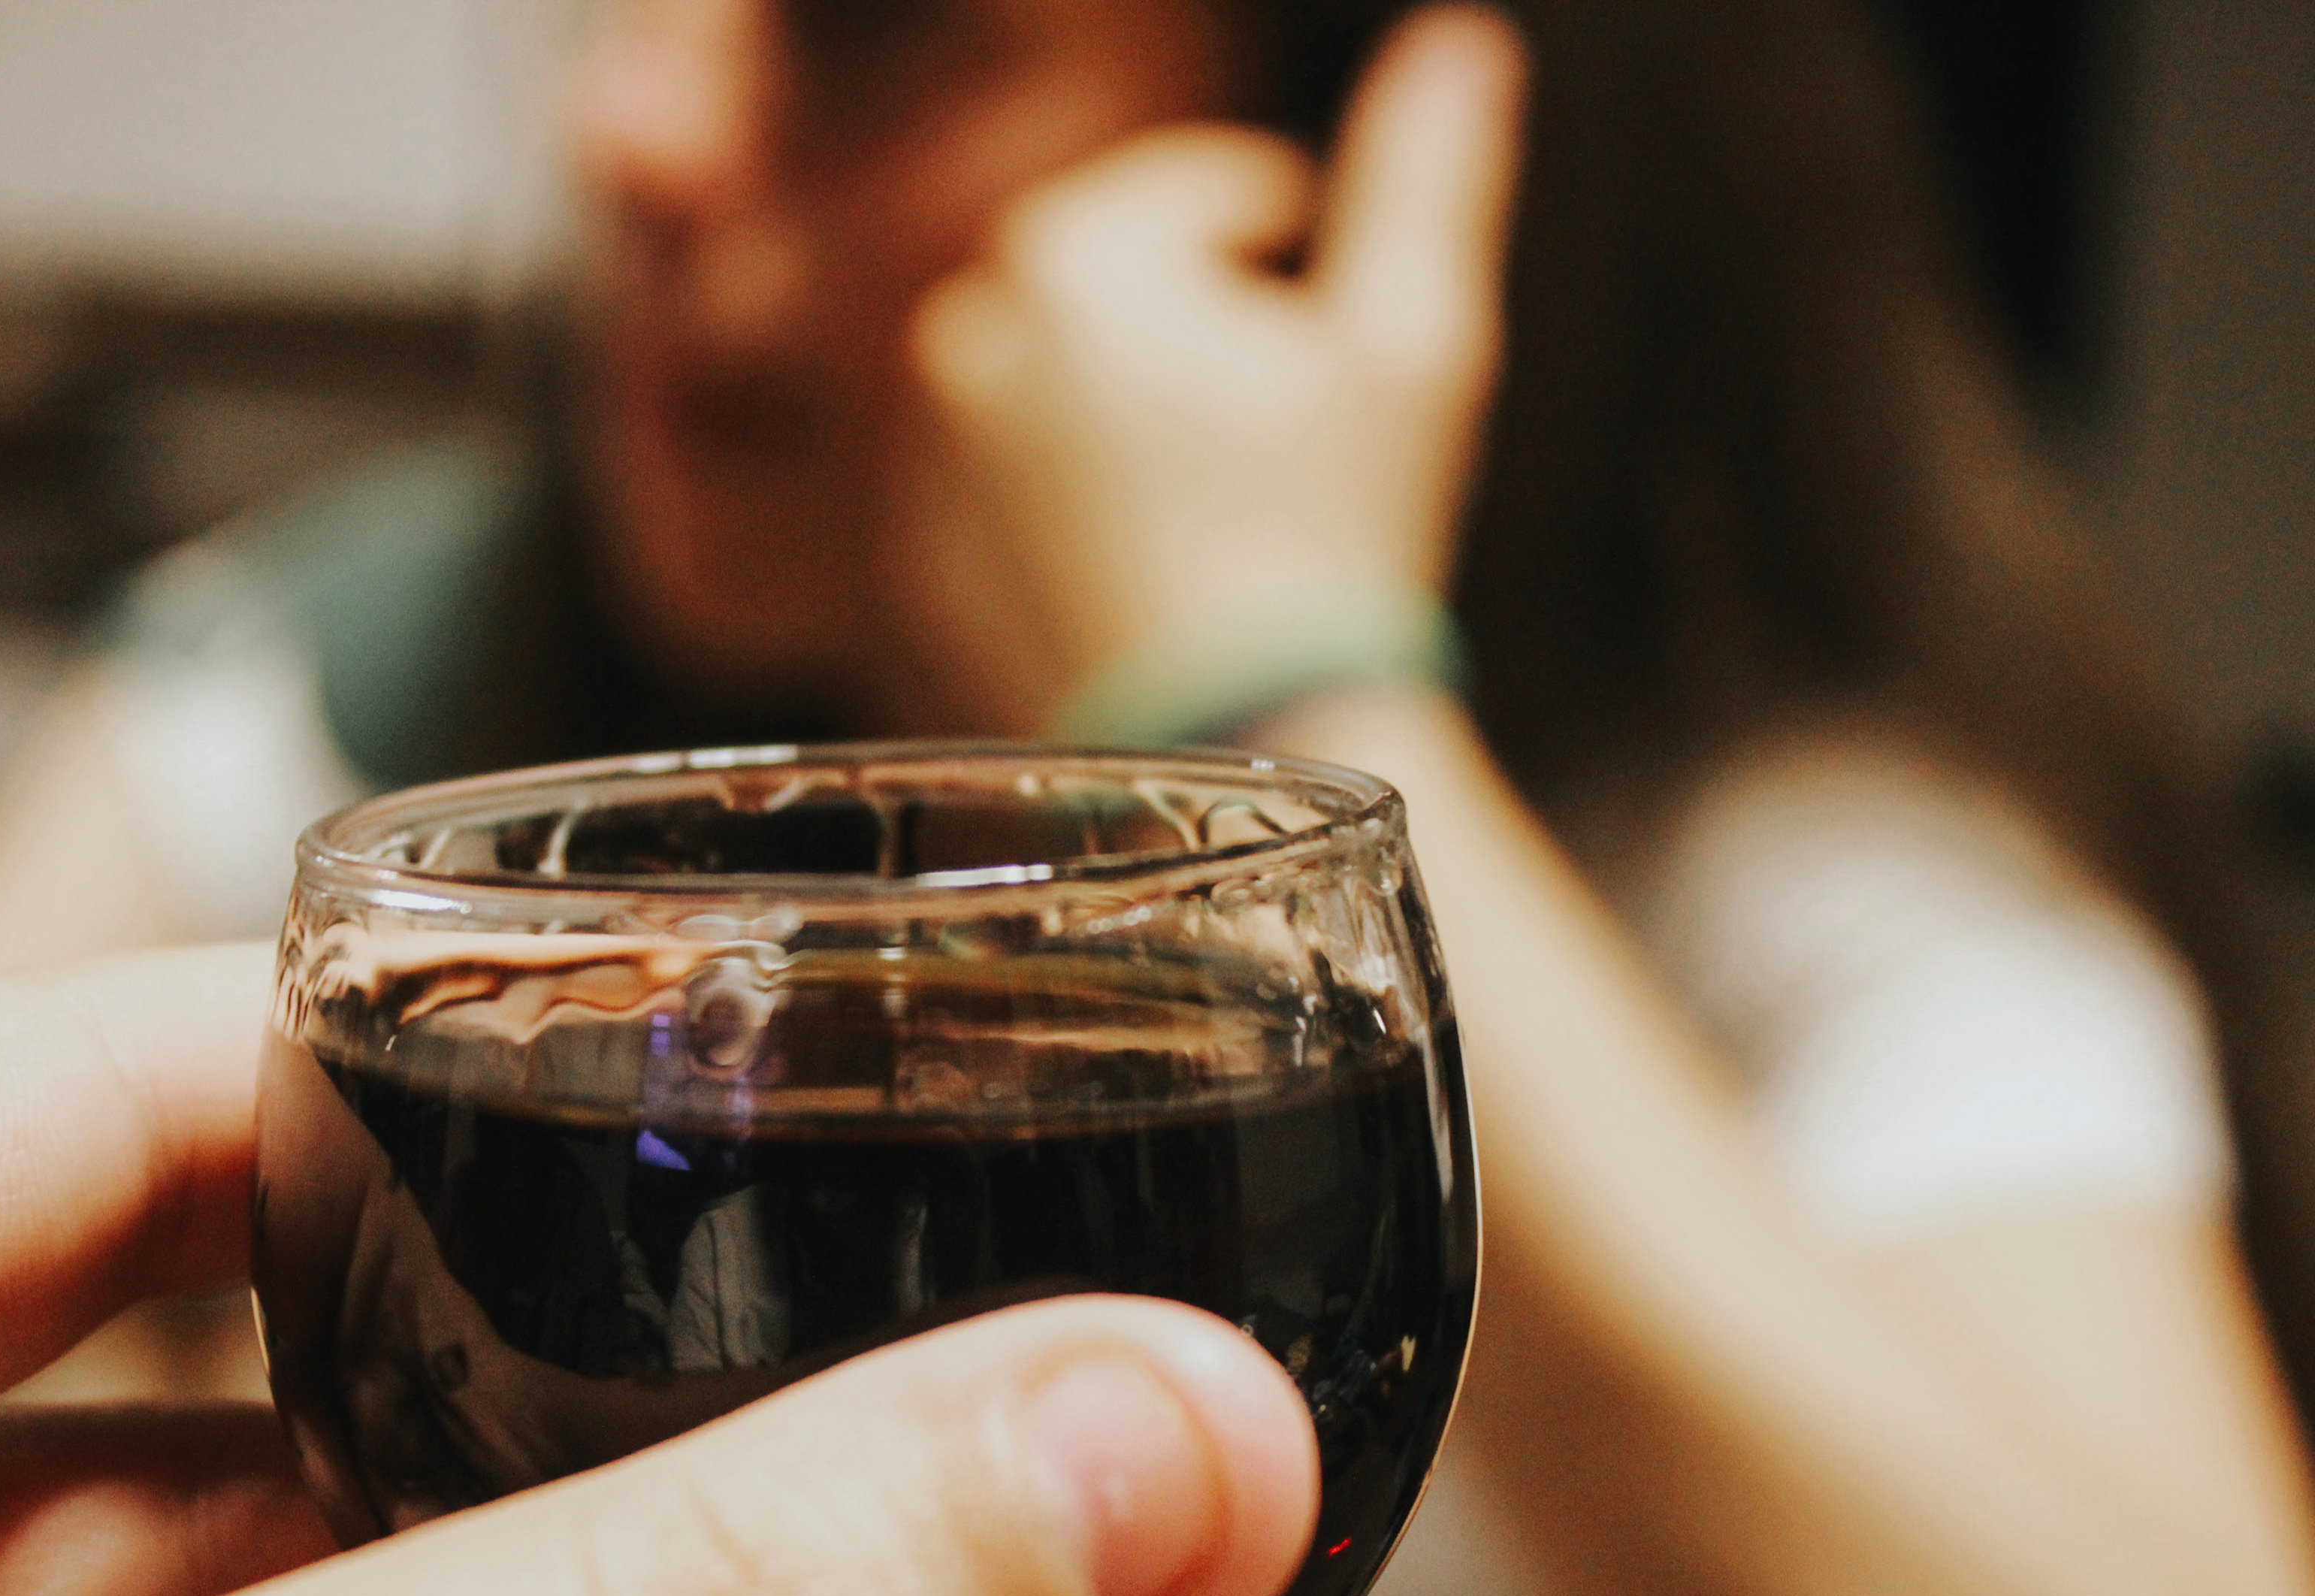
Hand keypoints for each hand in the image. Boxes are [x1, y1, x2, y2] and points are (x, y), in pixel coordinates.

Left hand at [907, 6, 1526, 726]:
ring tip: (1225, 525)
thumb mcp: (1412, 344)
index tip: (1329, 379)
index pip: (1217, 201)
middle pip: (1132, 292)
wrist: (1241, 746)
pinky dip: (1079, 515)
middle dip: (1211, 347)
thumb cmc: (1332, 542)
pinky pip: (1019, 497)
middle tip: (1283, 459)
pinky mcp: (914, 567)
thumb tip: (1460, 42)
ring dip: (1145, 427)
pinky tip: (1156, 580)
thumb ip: (1428, 175)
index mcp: (1071, 252)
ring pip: (1071, 394)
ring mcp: (924, 459)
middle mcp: (964, 337)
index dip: (1304, 279)